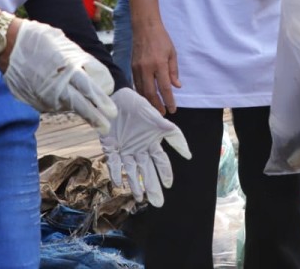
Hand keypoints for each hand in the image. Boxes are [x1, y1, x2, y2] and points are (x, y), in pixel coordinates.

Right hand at [3, 19, 117, 133]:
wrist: (7, 46)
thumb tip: (95, 76)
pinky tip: (62, 95)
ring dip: (78, 108)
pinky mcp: (34, 101)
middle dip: (95, 117)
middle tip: (107, 126)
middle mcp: (55, 85)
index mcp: (65, 68)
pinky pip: (52, 104)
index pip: (88, 88)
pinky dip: (61, 102)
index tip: (112, 112)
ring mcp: (43, 95)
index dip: (100, 101)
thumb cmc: (38, 39)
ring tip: (90, 112)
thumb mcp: (64, 44)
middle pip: (79, 104)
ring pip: (66, 106)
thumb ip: (80, 60)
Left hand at [100, 87, 191, 206]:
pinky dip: (116, 172)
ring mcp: (125, 150)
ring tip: (140, 198)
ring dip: (136, 184)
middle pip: (147, 171)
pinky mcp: (110, 148)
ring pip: (132, 171)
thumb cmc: (137, 106)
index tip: (168, 185)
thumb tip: (188, 155)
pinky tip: (118, 182)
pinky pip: (114, 162)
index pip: (161, 162)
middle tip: (157, 203)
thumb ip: (173, 135)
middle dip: (152, 186)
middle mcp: (139, 150)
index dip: (165, 173)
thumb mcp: (157, 119)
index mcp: (151, 143)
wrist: (115, 97)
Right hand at [131, 17, 179, 114]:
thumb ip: (174, 71)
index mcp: (159, 64)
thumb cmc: (161, 39)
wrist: (144, 28)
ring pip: (142, 90)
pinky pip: (136, 84)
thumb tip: (177, 87)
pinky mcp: (132, 67)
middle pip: (151, 92)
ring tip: (154, 109)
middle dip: (157, 105)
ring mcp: (137, 68)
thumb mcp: (172, 53)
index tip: (172, 109)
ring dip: (148, 101)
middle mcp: (147, 68)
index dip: (169, 100)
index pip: (165, 87)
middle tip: (162, 113)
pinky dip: (141, 93)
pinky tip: (146, 98)